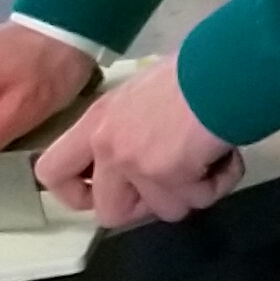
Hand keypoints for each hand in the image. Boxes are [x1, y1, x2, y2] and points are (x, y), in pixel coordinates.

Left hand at [30, 58, 244, 228]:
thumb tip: (146, 149)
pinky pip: (199, 199)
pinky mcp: (169, 176)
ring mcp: (136, 164)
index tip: (105, 191)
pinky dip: (220, 182)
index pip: (52, 173)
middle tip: (173, 182)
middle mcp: (107, 147)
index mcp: (95, 123)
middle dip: (147, 207)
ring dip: (193, 191)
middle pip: (109, 213)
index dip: (77, 194)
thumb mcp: (142, 95)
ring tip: (211, 158)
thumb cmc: (194, 71)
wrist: (225, 68)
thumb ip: (128, 127)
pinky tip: (228, 154)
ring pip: (165, 211)